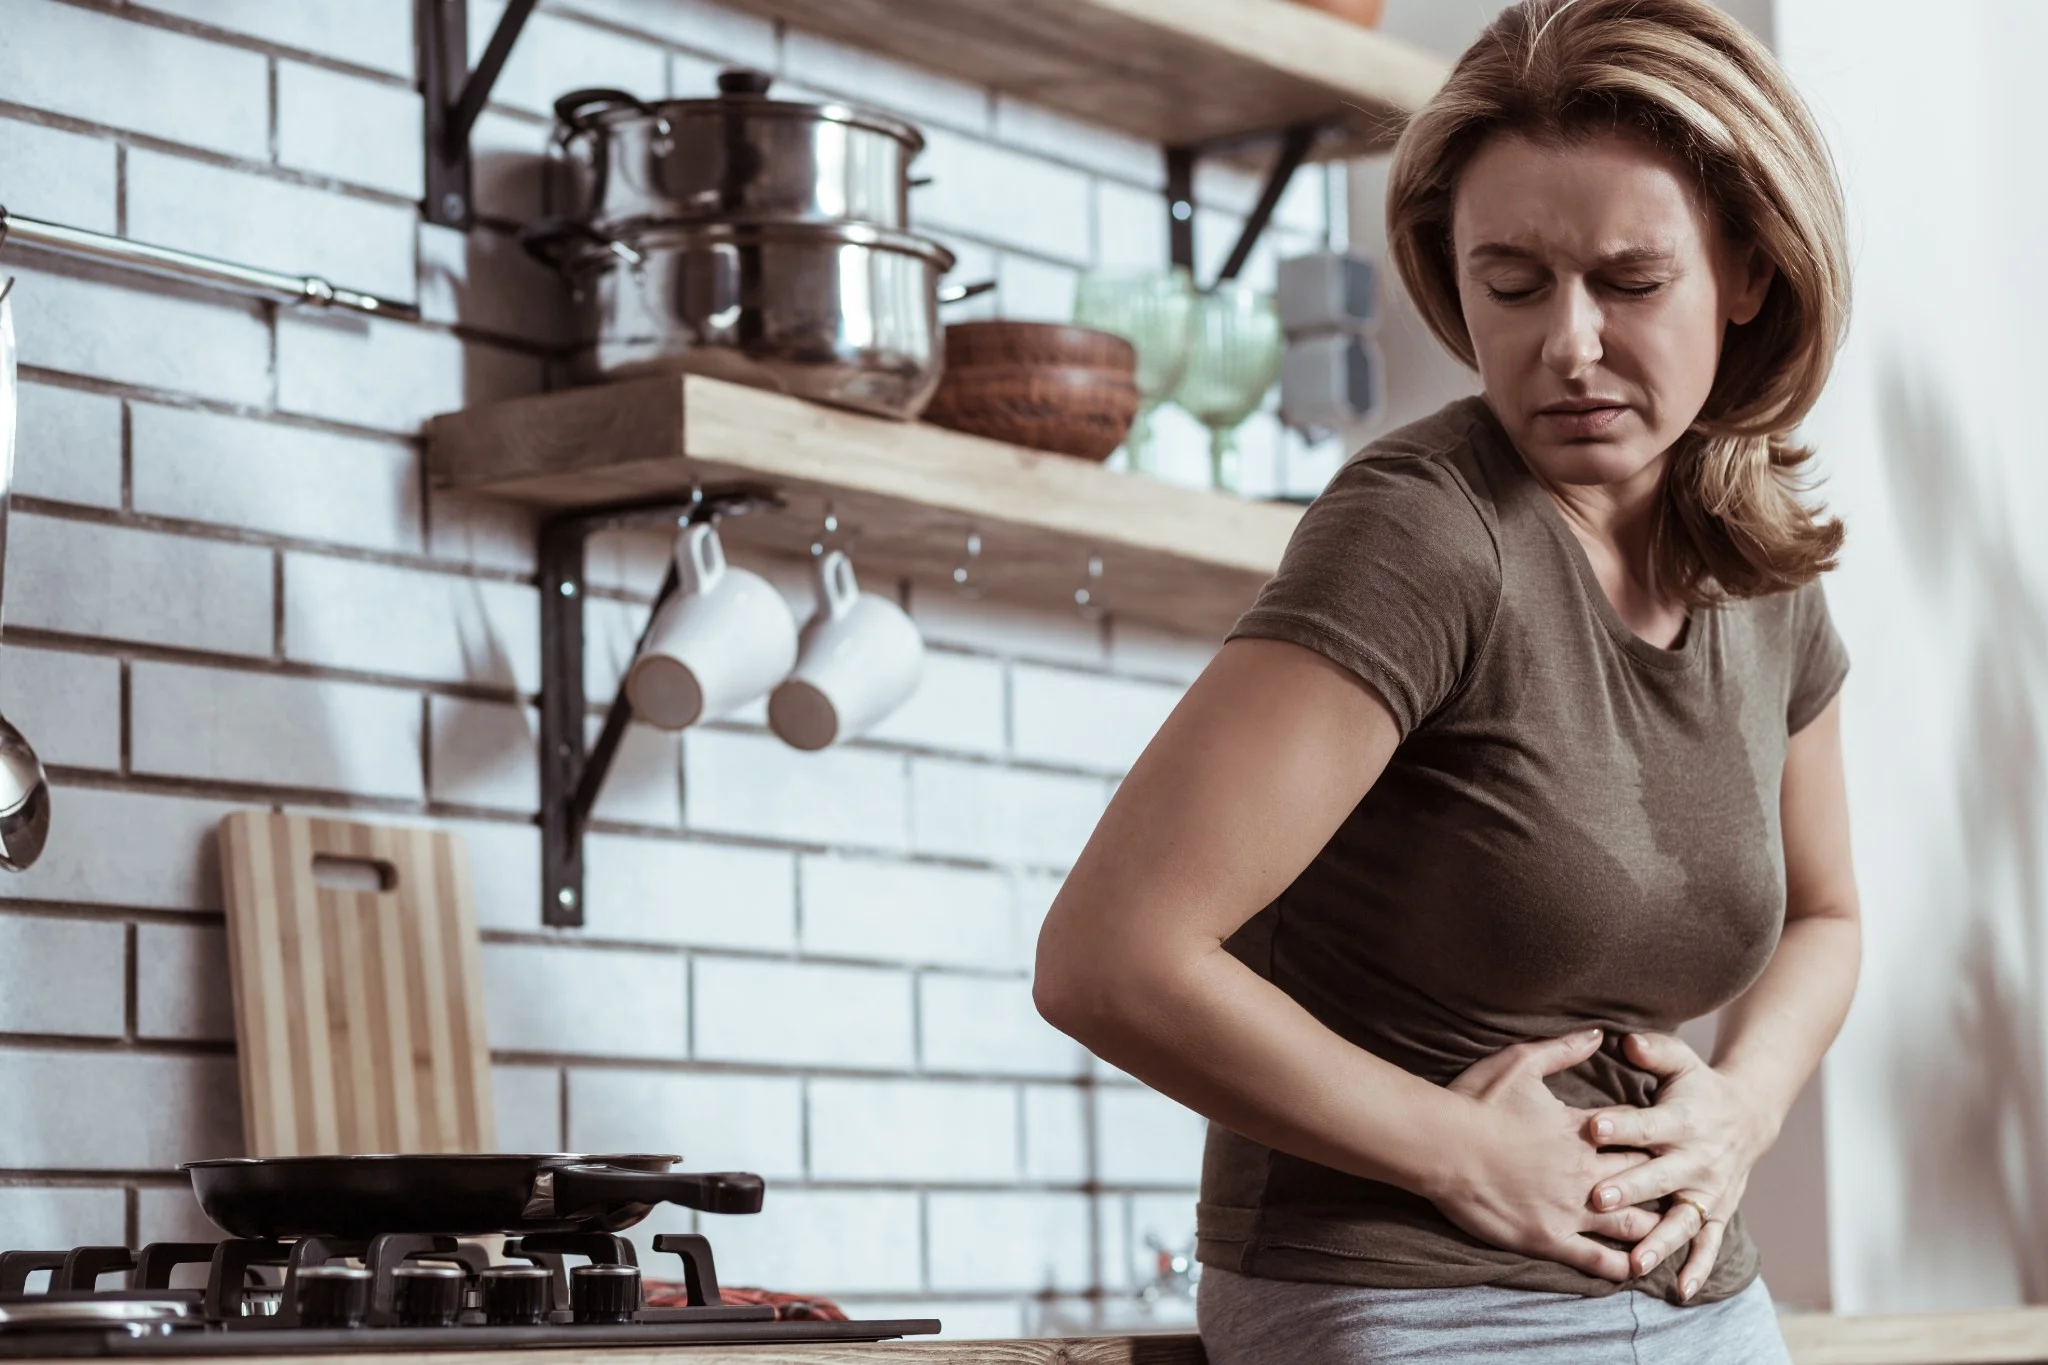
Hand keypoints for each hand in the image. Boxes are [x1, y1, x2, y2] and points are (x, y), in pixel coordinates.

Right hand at [1429, 1029, 1658, 1281]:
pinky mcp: (1550, 1238)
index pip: (1631, 1136)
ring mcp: (1570, 1209)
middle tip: (1675, 1186)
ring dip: (1652, 1227)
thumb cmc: (1475, 1101)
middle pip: (1640, 1178)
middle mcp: (1585, 1171)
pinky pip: (1597, 1259)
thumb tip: (1599, 1034)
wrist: (1441, 1145)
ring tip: (1668, 1232)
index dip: (1648, 1138)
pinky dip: (1621, 1266)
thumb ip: (1563, 1049)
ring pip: (1629, 1223)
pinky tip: (1635, 1270)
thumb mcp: (1519, 1062)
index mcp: (1581, 1131)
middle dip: (1659, 1182)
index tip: (1662, 1139)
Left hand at [1585, 1032, 1778, 1298]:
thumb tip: (1625, 1040)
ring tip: (1636, 1261)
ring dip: (1659, 1241)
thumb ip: (1654, 1051)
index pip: (1647, 1124)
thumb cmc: (1697, 1086)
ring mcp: (1707, 1191)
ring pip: (1682, 1220)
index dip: (1621, 1125)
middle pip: (1658, 1176)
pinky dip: (1697, 1268)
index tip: (1592, 1127)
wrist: (1747, 1116)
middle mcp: (1696, 1159)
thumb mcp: (1680, 1061)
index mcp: (1682, 1121)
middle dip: (1629, 1188)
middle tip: (1597, 1198)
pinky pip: (1707, 1244)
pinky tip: (1680, 1292)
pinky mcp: (1716, 1212)